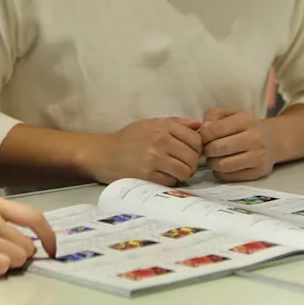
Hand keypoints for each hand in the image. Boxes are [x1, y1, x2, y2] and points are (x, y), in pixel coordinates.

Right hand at [83, 117, 203, 184]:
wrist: (104, 154)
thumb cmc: (129, 138)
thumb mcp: (150, 124)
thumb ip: (176, 123)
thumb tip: (199, 125)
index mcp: (163, 126)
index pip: (196, 139)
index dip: (197, 148)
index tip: (191, 152)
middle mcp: (160, 141)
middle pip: (192, 157)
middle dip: (191, 163)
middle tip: (184, 165)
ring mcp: (154, 159)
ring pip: (185, 171)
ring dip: (183, 174)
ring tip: (174, 172)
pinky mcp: (147, 176)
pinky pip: (171, 181)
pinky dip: (170, 181)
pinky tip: (162, 176)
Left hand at [201, 109, 276, 181]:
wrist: (273, 141)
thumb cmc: (246, 127)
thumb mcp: (231, 114)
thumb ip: (213, 116)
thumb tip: (202, 129)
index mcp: (246, 120)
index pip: (215, 129)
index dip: (203, 135)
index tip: (202, 137)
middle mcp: (255, 138)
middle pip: (217, 148)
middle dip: (206, 150)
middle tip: (206, 149)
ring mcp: (258, 157)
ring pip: (222, 165)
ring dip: (212, 163)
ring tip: (213, 158)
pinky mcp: (258, 172)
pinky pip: (230, 177)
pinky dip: (220, 172)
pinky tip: (222, 165)